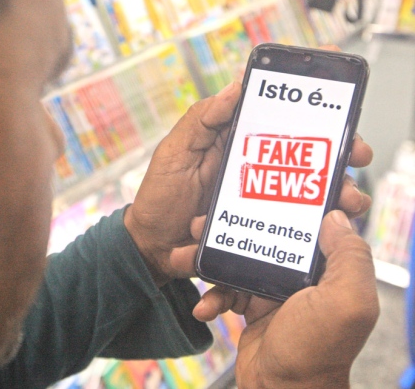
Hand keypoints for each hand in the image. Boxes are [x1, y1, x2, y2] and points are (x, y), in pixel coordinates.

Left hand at [124, 77, 371, 284]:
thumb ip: (201, 120)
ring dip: (337, 193)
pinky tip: (328, 230)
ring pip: (309, 192)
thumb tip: (235, 87)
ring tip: (348, 198)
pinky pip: (294, 226)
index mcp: (236, 143)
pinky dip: (315, 229)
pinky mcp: (261, 228)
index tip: (338, 94)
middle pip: (307, 154)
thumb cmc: (159, 197)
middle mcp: (255, 168)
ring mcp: (261, 199)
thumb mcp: (174, 153)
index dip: (310, 105)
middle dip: (339, 151)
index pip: (278, 118)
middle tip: (356, 154)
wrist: (152, 248)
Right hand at [193, 211, 378, 387]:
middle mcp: (302, 276)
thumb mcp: (346, 302)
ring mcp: (274, 290)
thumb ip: (350, 257)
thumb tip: (336, 217)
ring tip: (189, 257)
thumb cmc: (315, 352)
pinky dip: (212, 297)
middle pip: (266, 237)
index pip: (313, 224)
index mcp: (329, 269)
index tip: (267, 187)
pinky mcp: (251, 305)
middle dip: (236, 228)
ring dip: (213, 258)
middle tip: (207, 221)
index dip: (292, 203)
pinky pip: (226, 289)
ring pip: (240, 259)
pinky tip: (204, 307)